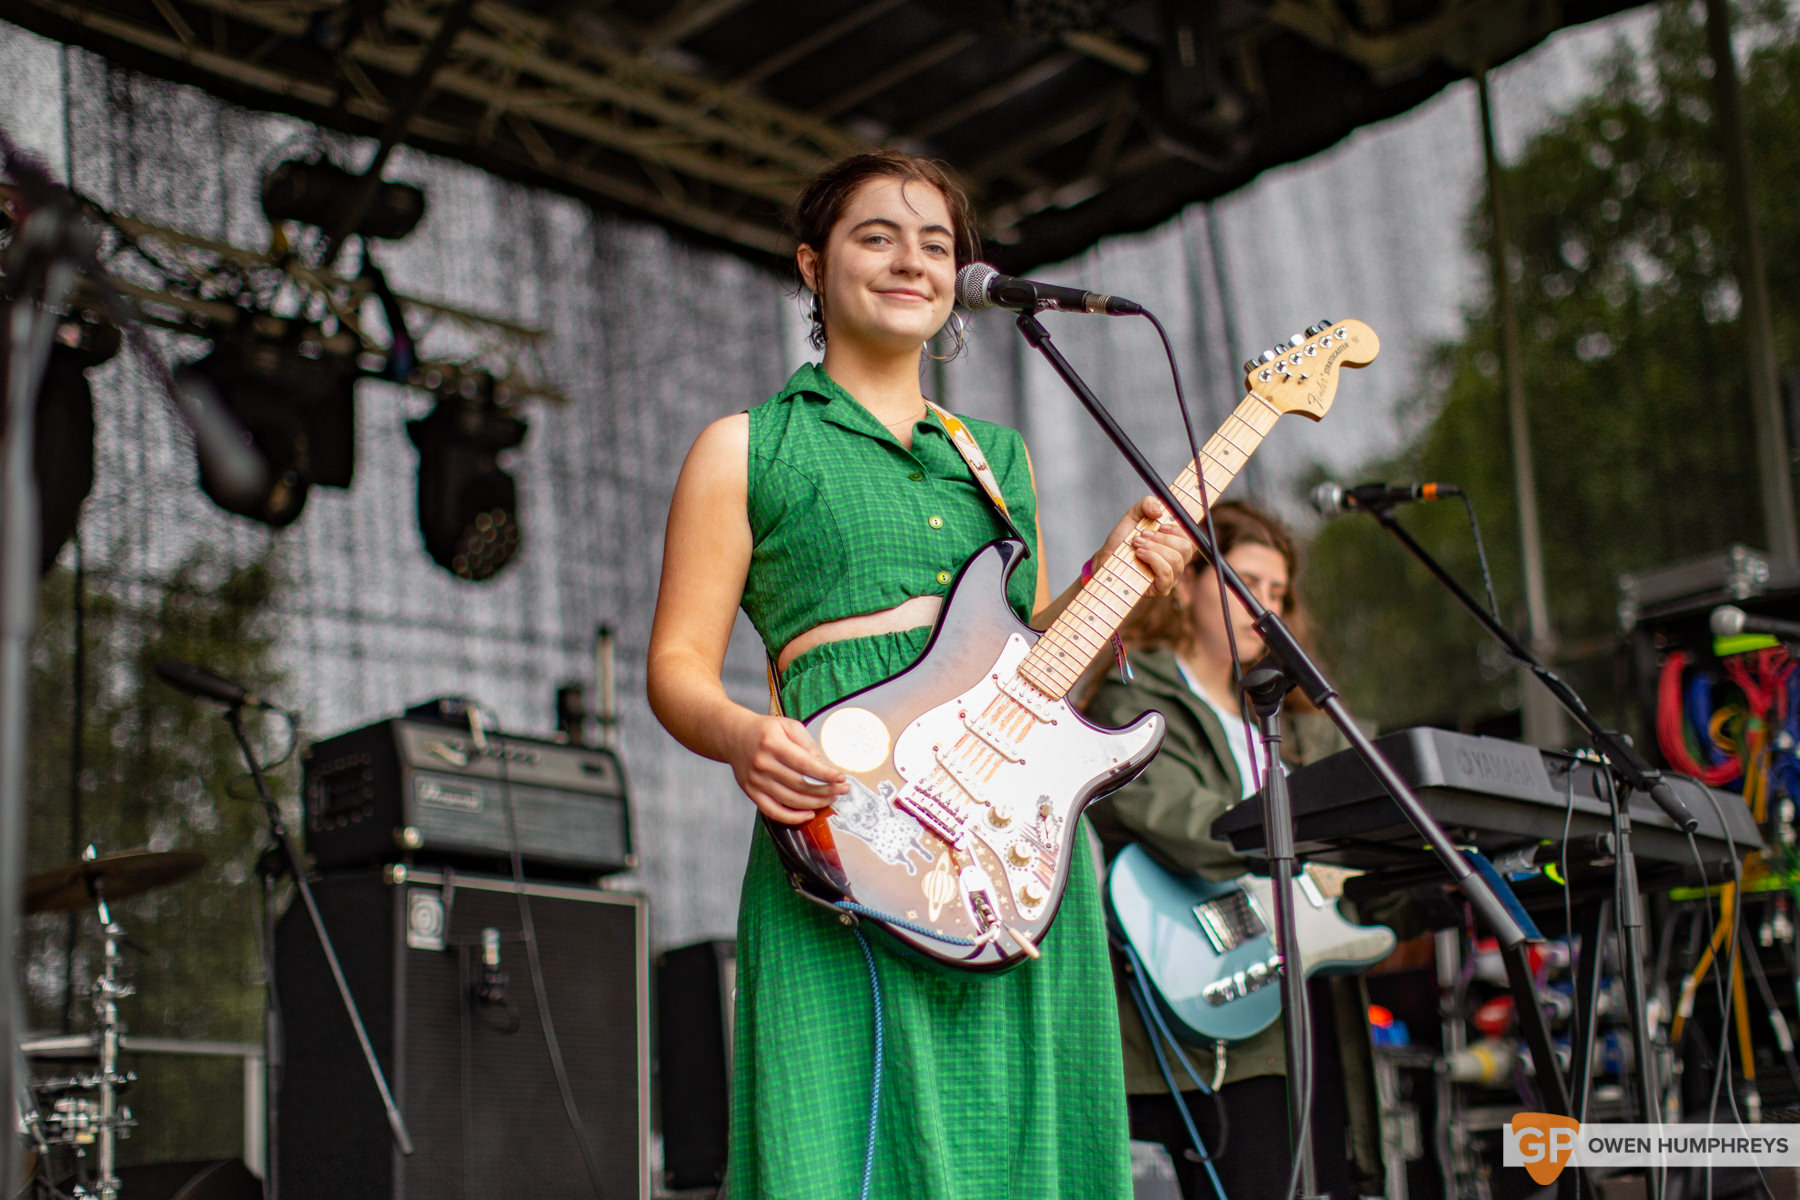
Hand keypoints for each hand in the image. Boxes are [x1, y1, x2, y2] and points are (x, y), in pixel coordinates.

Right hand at [725, 712, 848, 824]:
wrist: (734, 736)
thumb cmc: (764, 731)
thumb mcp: (788, 726)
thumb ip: (807, 745)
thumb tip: (823, 766)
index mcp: (773, 744)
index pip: (805, 764)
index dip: (825, 774)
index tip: (841, 778)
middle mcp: (762, 764)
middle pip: (800, 785)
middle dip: (825, 790)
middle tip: (841, 790)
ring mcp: (756, 781)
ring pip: (790, 800)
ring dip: (814, 803)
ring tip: (830, 800)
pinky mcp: (751, 792)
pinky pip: (773, 811)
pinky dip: (792, 817)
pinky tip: (808, 814)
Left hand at [1097, 496, 1194, 596]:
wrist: (1105, 560)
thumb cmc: (1122, 541)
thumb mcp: (1133, 516)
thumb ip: (1147, 504)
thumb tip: (1159, 510)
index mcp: (1175, 544)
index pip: (1193, 537)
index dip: (1181, 529)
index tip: (1161, 524)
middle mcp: (1177, 560)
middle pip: (1187, 547)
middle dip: (1163, 538)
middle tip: (1143, 535)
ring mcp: (1171, 576)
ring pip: (1176, 559)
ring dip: (1154, 548)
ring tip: (1137, 544)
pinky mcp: (1162, 588)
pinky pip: (1166, 572)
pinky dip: (1153, 559)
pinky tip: (1139, 554)